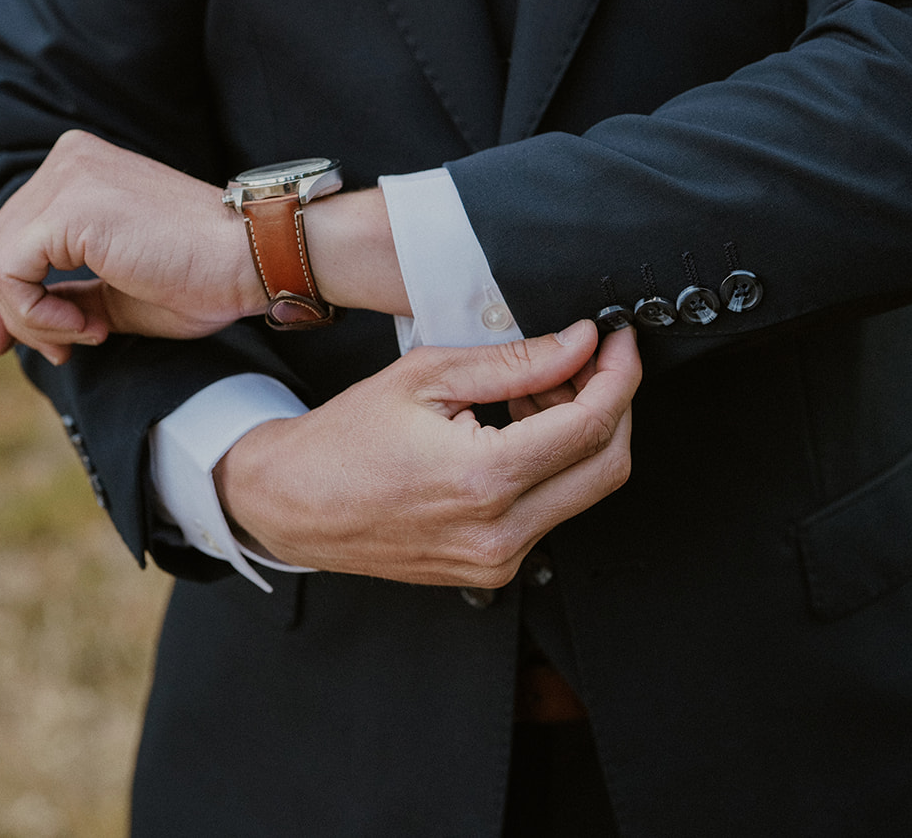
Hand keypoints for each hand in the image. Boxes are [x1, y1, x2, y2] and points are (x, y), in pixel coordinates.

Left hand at [0, 130, 262, 361]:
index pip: (13, 232)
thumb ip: (68, 293)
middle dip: (17, 312)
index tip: (36, 343)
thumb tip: (15, 322)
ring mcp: (67, 178)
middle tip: (62, 351)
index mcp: (82, 168)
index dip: (11, 297)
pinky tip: (87, 327)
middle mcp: (68, 159)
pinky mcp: (68, 208)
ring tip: (88, 334)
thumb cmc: (203, 278)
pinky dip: (36, 313)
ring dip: (32, 317)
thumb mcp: (117, 291)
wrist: (253, 259)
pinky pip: (8, 273)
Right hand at [215, 320, 640, 586]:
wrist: (292, 504)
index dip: (619, 375)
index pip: (592, 425)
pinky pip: (551, 513)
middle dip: (612, 404)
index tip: (618, 342)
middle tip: (588, 362)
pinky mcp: (493, 569)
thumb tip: (580, 344)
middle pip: (608, 466)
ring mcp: (498, 560)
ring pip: (585, 491)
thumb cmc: (342, 441)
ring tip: (534, 393)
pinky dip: (551, 467)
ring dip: (580, 435)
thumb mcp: (426, 377)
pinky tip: (516, 431)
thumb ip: (515, 361)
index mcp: (483, 479)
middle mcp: (500, 532)